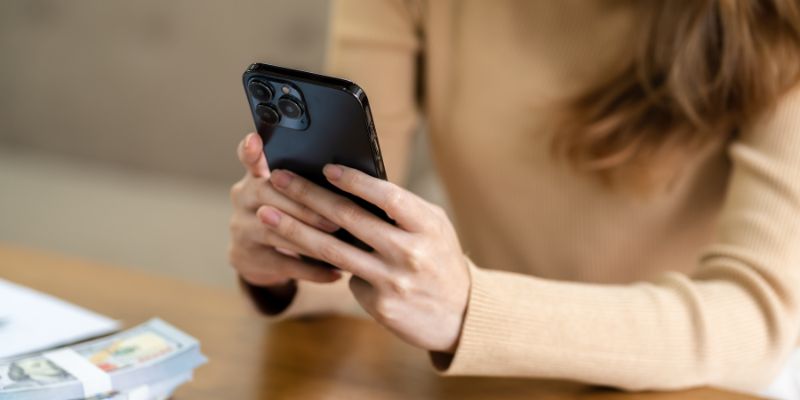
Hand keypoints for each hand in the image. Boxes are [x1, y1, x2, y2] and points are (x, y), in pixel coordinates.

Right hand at [228, 133, 342, 287]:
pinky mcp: (246, 258)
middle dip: (307, 208)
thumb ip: (306, 183)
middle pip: (271, 196)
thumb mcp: (287, 195)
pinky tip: (336, 273)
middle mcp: (242, 198)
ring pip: (278, 231)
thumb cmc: (288, 214)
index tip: (255, 140)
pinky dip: (313, 271)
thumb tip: (352, 178)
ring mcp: (241, 229)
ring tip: (342, 246)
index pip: (249, 158)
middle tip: (338, 218)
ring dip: (313, 239)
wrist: (257, 256)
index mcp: (256, 177)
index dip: (251, 151)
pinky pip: (284, 264)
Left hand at [259, 164, 470, 352]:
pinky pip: (347, 278)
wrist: (460, 314)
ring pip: (332, 251)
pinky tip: (309, 253)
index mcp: (427, 226)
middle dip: (307, 196)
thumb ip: (402, 209)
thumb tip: (354, 186)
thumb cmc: (441, 259)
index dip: (354, 181)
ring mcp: (393, 282)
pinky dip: (329, 265)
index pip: (386, 197)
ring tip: (267, 214)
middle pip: (348, 220)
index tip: (326, 168)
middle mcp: (410, 253)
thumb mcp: (434, 227)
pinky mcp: (380, 306)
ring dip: (294, 230)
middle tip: (278, 180)